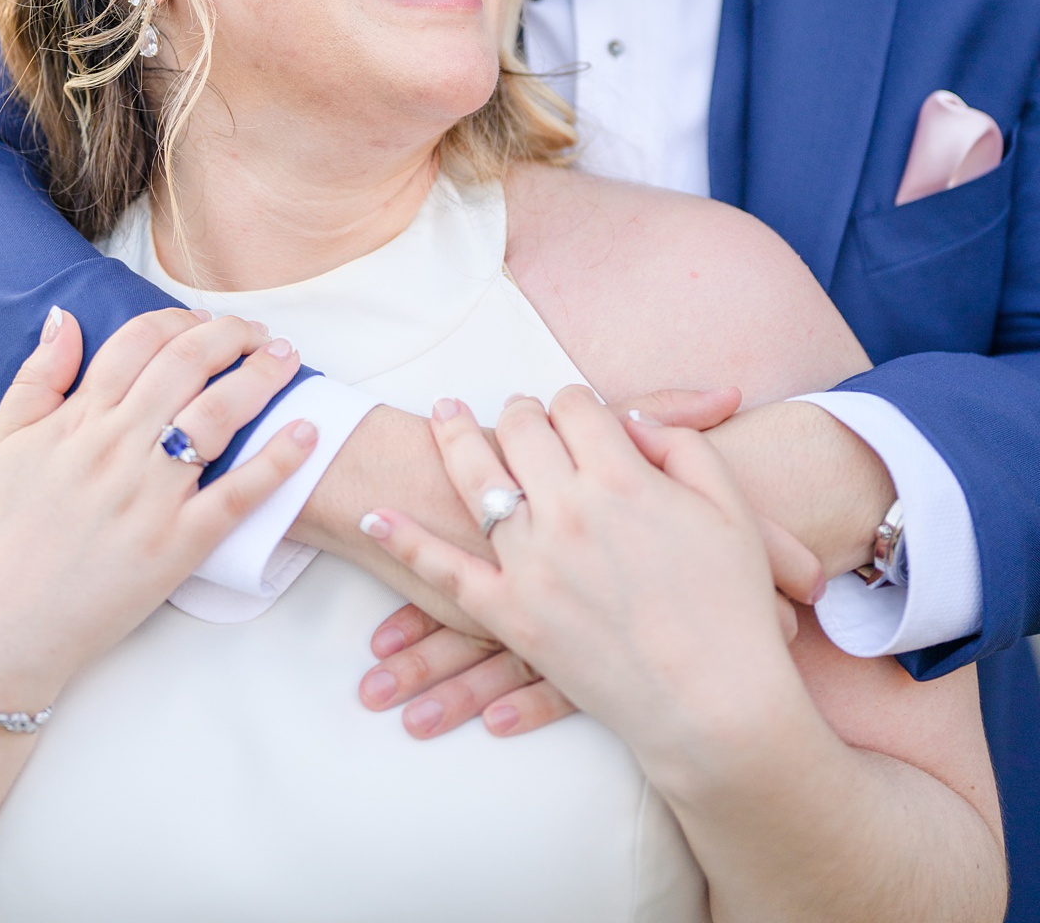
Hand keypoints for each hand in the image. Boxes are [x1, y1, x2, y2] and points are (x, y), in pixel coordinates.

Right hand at [0, 307, 316, 712]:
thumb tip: (63, 319)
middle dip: (230, 335)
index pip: (138, 342)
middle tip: (255, 332)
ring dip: (261, 377)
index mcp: (76, 422)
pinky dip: (278, 460)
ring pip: (219, 416)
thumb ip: (36, 379)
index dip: (177, 319)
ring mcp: (151, 497)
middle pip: (187, 365)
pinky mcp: (177, 546)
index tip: (199, 322)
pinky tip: (305, 433)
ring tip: (286, 359)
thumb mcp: (0, 446)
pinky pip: (238, 494)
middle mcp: (117, 449)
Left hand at [356, 386, 823, 740]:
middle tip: (514, 408)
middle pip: (522, 432)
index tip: (574, 408)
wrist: (717, 704)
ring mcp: (531, 562)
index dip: (575, 402)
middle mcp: (566, 510)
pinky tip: (373, 516)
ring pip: (475, 481)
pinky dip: (403, 541)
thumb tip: (630, 419)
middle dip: (518, 412)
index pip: (578, 408)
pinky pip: (444, 571)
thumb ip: (684, 448)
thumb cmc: (734, 609)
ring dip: (455, 439)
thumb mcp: (732, 511)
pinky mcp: (510, 615)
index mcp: (621, 479)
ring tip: (442, 413)